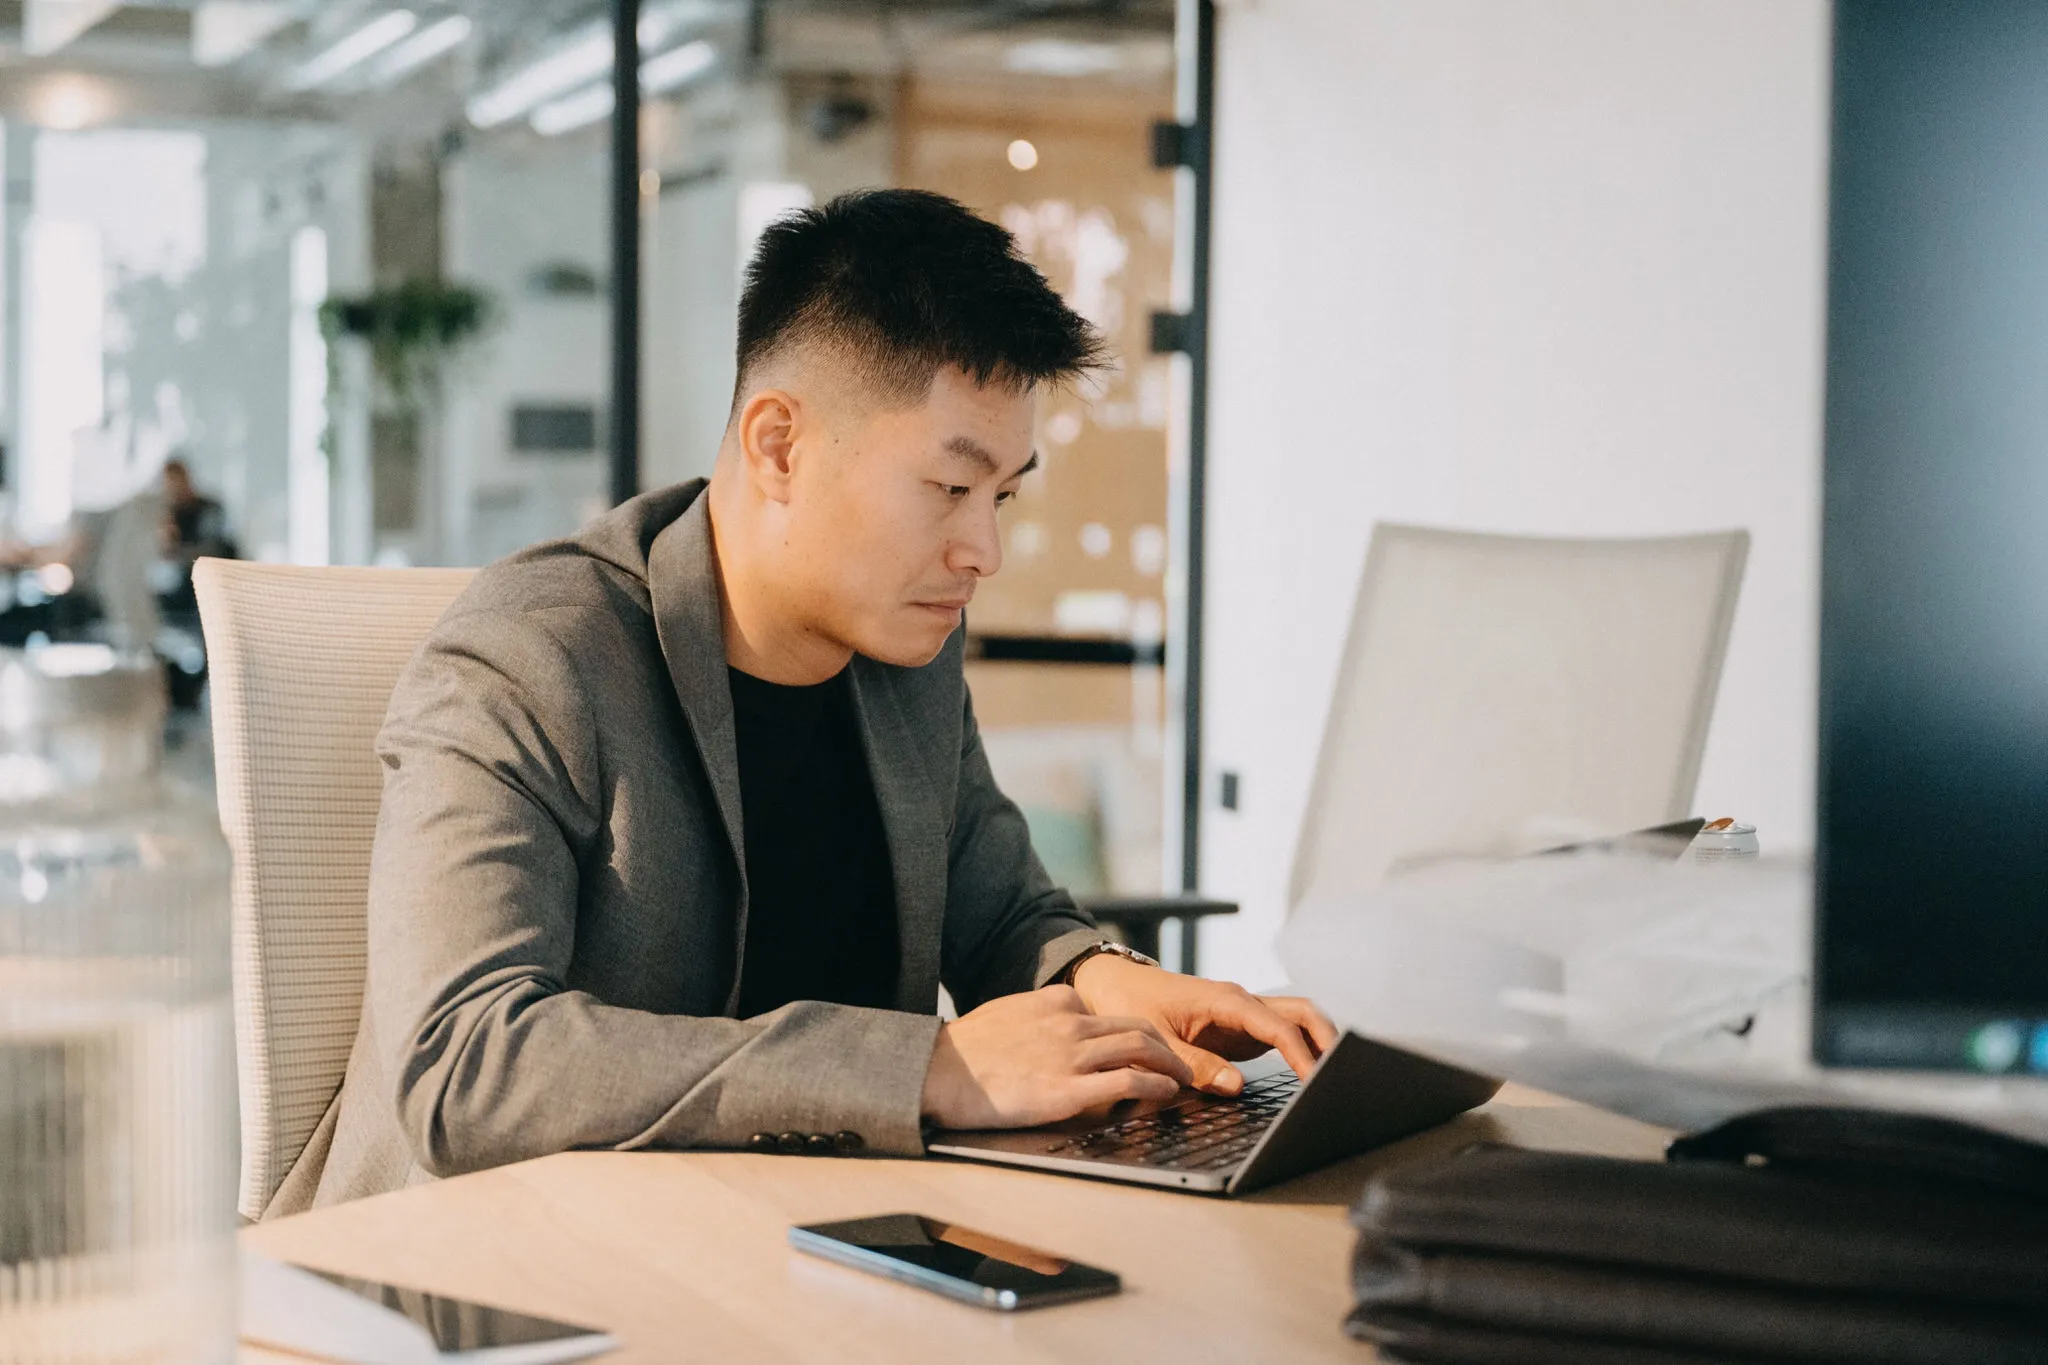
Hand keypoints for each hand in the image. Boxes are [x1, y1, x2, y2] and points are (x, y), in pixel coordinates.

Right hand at [920, 986, 1193, 1128]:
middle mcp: (1071, 1023)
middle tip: (1182, 1061)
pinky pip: (1128, 1082)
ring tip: (1184, 1077)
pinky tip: (1167, 1092)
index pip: (1107, 1013)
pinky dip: (1156, 1085)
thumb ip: (1039, 1012)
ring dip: (1171, 1064)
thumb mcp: (1008, 1011)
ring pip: (1141, 1049)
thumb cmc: (965, 1049)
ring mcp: (1072, 1056)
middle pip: (1137, 1027)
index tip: (1146, 1046)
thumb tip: (1056, 1015)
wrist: (938, 1071)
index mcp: (1056, 1001)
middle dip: (1167, 1045)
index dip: (1133, 1032)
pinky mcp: (1069, 1091)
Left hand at [1070, 956, 1339, 1095]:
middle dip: (1328, 1042)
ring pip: (1298, 1021)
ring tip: (1335, 1081)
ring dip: (1319, 1045)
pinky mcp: (1242, 1028)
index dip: (1302, 1054)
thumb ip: (1194, 1064)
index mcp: (1226, 1000)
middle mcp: (1243, 1003)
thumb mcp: (1155, 1039)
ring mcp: (1245, 1014)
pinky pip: (1283, 1036)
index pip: (1279, 1025)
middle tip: (1342, 1080)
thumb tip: (1236, 1085)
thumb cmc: (1131, 1004)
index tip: (1317, 1081)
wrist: (1115, 984)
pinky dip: (1302, 1052)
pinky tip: (1311, 1078)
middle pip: (1303, 1013)